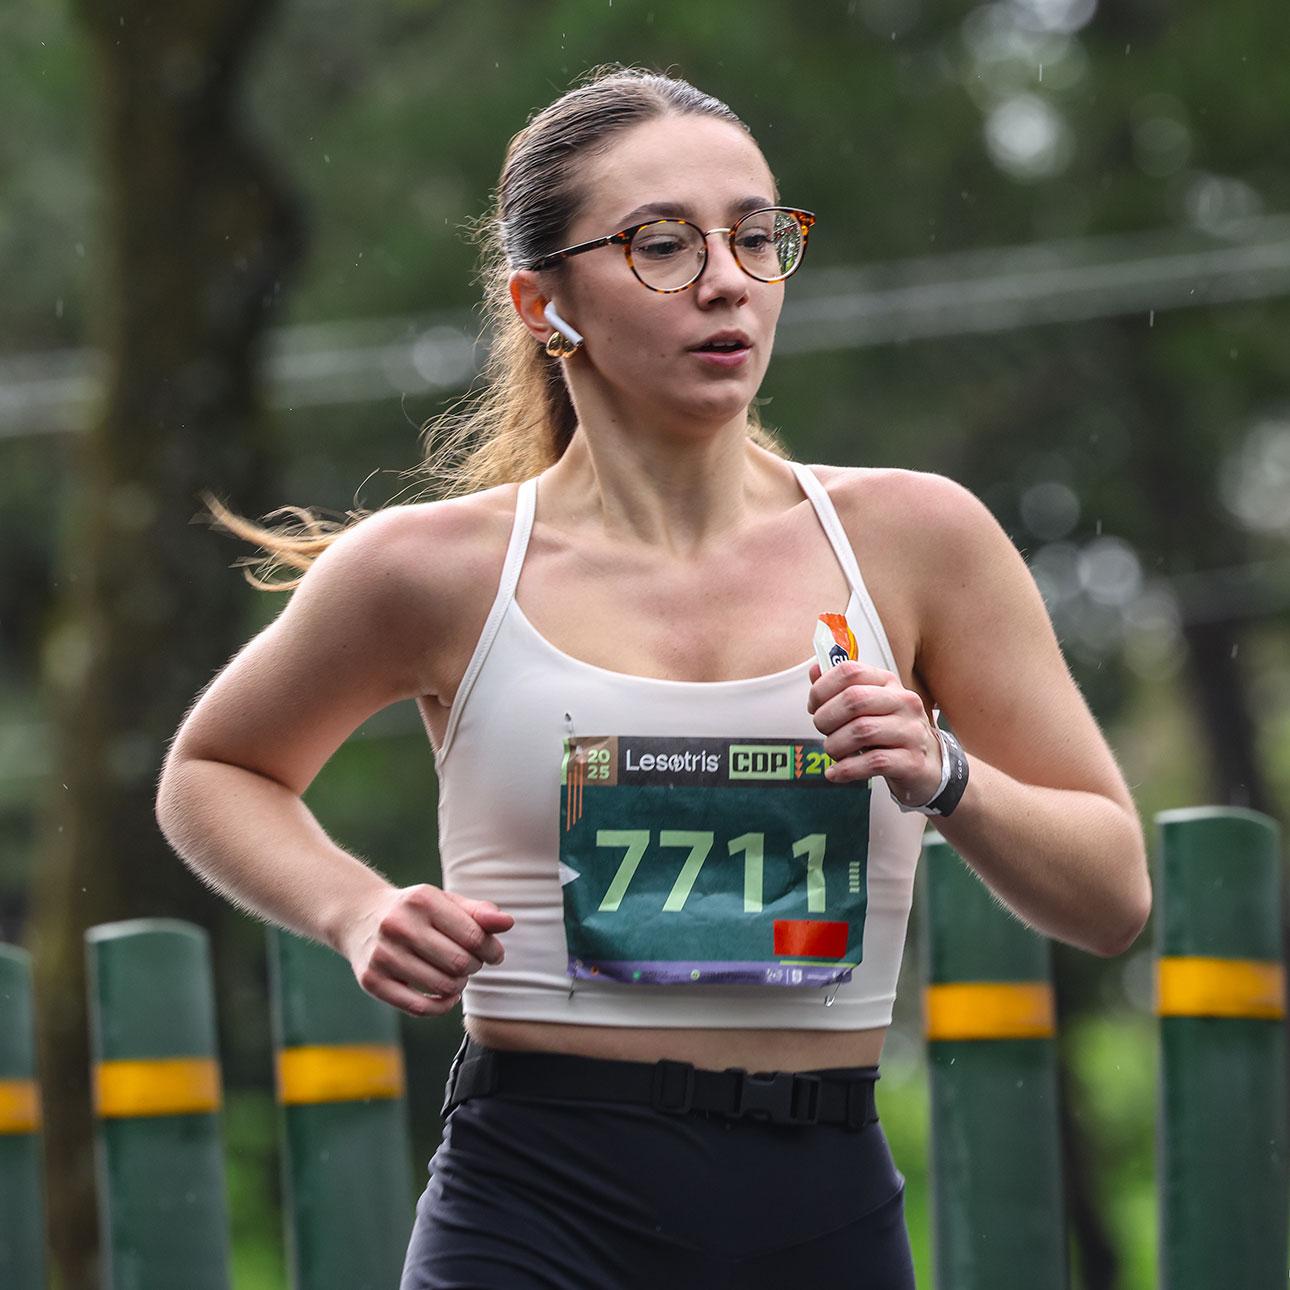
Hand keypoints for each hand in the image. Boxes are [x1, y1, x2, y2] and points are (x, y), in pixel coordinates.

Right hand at [340, 884, 514, 1016]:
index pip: (473, 935)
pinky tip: (447, 996)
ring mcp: (383, 955)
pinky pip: (419, 1007)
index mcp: (422, 901)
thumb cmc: (414, 911)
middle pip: (459, 962)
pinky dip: (441, 1006)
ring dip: (458, 986)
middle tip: (471, 963)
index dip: (491, 949)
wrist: (359, 916)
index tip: (493, 953)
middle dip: (474, 967)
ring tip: (456, 975)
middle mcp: (399, 926)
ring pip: (442, 986)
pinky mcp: (372, 981)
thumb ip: (478, 912)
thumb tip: (508, 922)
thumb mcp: (445, 902)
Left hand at [807, 660, 942, 805]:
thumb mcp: (869, 706)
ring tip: (833, 751)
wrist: (928, 764)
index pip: (850, 671)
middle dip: (826, 718)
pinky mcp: (912, 761)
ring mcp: (910, 731)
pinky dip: (847, 769)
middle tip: (823, 731)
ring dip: (835, 745)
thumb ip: (841, 689)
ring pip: (861, 731)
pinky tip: (836, 773)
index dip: (822, 688)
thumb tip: (815, 671)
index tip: (814, 707)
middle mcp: (903, 702)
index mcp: (888, 683)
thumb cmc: (891, 732)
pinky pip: (873, 762)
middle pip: (853, 700)